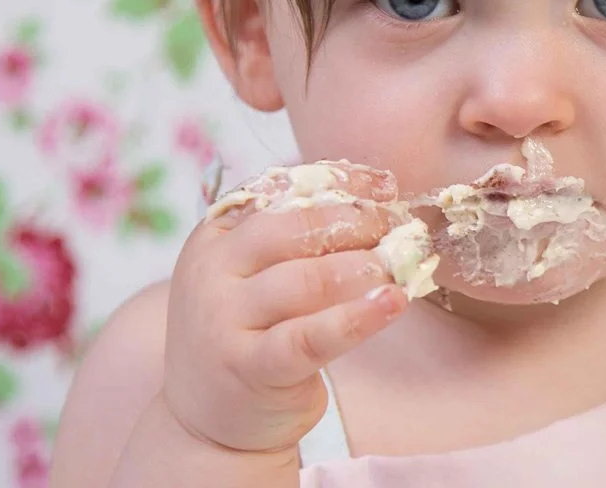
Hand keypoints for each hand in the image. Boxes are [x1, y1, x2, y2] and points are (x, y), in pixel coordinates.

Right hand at [162, 165, 406, 454]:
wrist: (207, 422)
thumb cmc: (251, 330)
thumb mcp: (255, 273)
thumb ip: (298, 234)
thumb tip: (376, 195)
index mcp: (215, 235)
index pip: (281, 191)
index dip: (339, 183)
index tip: (384, 186)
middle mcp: (212, 272)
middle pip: (295, 230)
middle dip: (356, 222)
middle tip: (398, 227)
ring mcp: (225, 322)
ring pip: (307, 280)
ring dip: (363, 267)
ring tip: (399, 264)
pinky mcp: (249, 368)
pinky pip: (311, 336)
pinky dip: (357, 318)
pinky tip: (392, 303)